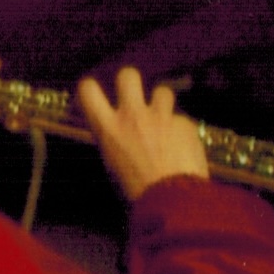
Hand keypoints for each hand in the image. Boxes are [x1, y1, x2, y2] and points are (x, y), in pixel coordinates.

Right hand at [78, 68, 209, 198]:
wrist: (174, 199)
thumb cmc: (137, 188)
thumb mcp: (112, 162)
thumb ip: (114, 139)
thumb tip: (117, 133)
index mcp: (108, 127)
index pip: (88, 89)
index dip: (90, 88)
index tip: (96, 94)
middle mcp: (133, 115)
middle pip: (128, 75)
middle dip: (130, 80)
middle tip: (133, 93)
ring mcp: (162, 117)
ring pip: (162, 90)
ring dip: (162, 102)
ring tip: (164, 118)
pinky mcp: (186, 124)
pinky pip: (182, 119)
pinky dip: (181, 129)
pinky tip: (183, 145)